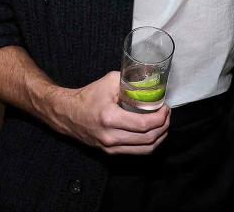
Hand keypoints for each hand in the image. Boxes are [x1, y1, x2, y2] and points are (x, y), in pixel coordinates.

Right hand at [49, 71, 169, 154]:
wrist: (67, 113)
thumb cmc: (88, 96)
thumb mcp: (109, 81)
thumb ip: (130, 81)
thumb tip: (150, 81)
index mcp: (110, 118)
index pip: (144, 124)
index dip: (161, 117)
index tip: (165, 107)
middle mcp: (110, 136)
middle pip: (148, 138)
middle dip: (164, 126)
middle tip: (167, 114)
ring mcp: (110, 147)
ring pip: (145, 149)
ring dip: (160, 137)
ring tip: (163, 124)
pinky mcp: (110, 152)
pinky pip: (136, 152)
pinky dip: (150, 144)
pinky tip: (154, 133)